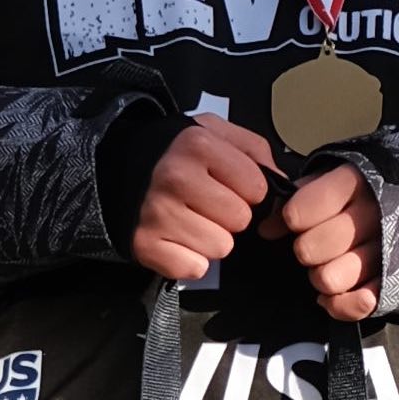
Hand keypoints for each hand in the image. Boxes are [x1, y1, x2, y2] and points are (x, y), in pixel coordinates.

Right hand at [129, 116, 274, 281]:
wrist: (117, 166)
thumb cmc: (175, 152)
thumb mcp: (213, 131)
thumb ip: (253, 150)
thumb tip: (282, 184)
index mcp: (198, 145)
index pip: (257, 187)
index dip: (249, 189)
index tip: (229, 183)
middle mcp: (176, 177)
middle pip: (240, 220)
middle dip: (230, 215)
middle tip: (207, 203)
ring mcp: (158, 213)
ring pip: (221, 247)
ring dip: (212, 238)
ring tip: (192, 219)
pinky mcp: (145, 244)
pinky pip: (195, 268)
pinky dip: (190, 258)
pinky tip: (178, 237)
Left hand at [280, 163, 381, 322]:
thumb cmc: (370, 191)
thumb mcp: (335, 178)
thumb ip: (298, 198)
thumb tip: (267, 227)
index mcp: (355, 183)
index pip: (299, 212)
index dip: (292, 219)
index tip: (298, 218)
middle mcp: (373, 216)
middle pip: (309, 249)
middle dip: (305, 249)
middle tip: (316, 242)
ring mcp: (387, 252)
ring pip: (329, 279)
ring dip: (321, 276)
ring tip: (330, 264)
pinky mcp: (397, 283)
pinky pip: (358, 305)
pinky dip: (340, 304)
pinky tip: (336, 292)